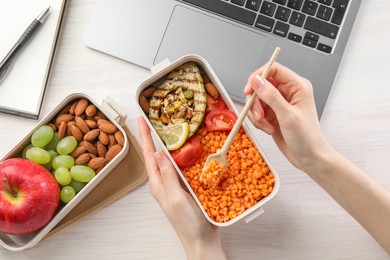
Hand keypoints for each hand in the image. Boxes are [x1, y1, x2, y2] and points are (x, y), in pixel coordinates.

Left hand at [138, 117, 225, 259]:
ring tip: (173, 128)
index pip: (149, 155)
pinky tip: (192, 149)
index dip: (145, 136)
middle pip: (159, 154)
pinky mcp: (188, 187)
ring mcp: (177, 185)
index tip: (142, 119)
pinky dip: (187, 155)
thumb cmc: (188, 223)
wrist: (202, 240)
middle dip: (156, 136)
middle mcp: (165, 182)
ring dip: (172, 143)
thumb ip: (168, 176)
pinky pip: (185, 167)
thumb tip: (158, 153)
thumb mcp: (176, 198)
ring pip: (172, 159)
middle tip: (157, 118)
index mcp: (158, 184)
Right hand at [243, 62, 331, 171]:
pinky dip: (258, 121)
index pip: (273, 69)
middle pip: (261, 85)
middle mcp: (288, 92)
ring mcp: (280, 103)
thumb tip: (257, 80)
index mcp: (297, 86)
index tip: (249, 90)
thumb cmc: (307, 138)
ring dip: (256, 114)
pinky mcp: (273, 113)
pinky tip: (267, 129)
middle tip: (258, 115)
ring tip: (265, 125)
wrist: (310, 157)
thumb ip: (271, 96)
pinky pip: (257, 111)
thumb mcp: (288, 116)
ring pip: (257, 99)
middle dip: (256, 101)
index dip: (258, 77)